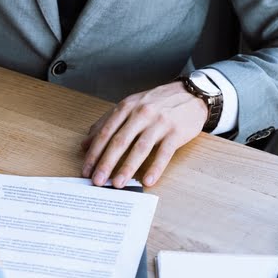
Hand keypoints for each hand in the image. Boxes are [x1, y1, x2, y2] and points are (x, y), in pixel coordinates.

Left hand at [81, 80, 207, 188]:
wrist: (191, 93)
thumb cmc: (157, 102)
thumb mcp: (130, 105)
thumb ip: (107, 122)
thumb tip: (85, 143)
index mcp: (127, 106)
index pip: (106, 132)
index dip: (94, 152)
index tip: (86, 169)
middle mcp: (141, 113)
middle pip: (120, 141)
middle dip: (106, 163)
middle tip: (97, 181)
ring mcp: (159, 122)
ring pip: (140, 148)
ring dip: (127, 168)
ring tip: (117, 184)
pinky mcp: (176, 132)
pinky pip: (164, 153)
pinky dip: (155, 168)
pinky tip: (148, 181)